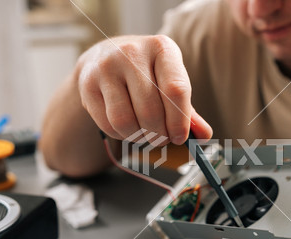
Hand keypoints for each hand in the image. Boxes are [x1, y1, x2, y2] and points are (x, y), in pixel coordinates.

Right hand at [75, 35, 211, 144]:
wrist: (106, 57)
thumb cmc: (148, 75)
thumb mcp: (171, 83)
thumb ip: (189, 111)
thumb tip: (203, 136)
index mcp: (162, 48)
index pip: (176, 90)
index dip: (179, 121)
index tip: (179, 137)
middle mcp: (132, 53)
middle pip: (150, 111)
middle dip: (159, 135)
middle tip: (162, 139)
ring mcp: (106, 67)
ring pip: (126, 121)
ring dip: (139, 138)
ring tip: (146, 134)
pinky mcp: (87, 85)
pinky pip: (108, 125)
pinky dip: (122, 136)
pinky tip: (128, 128)